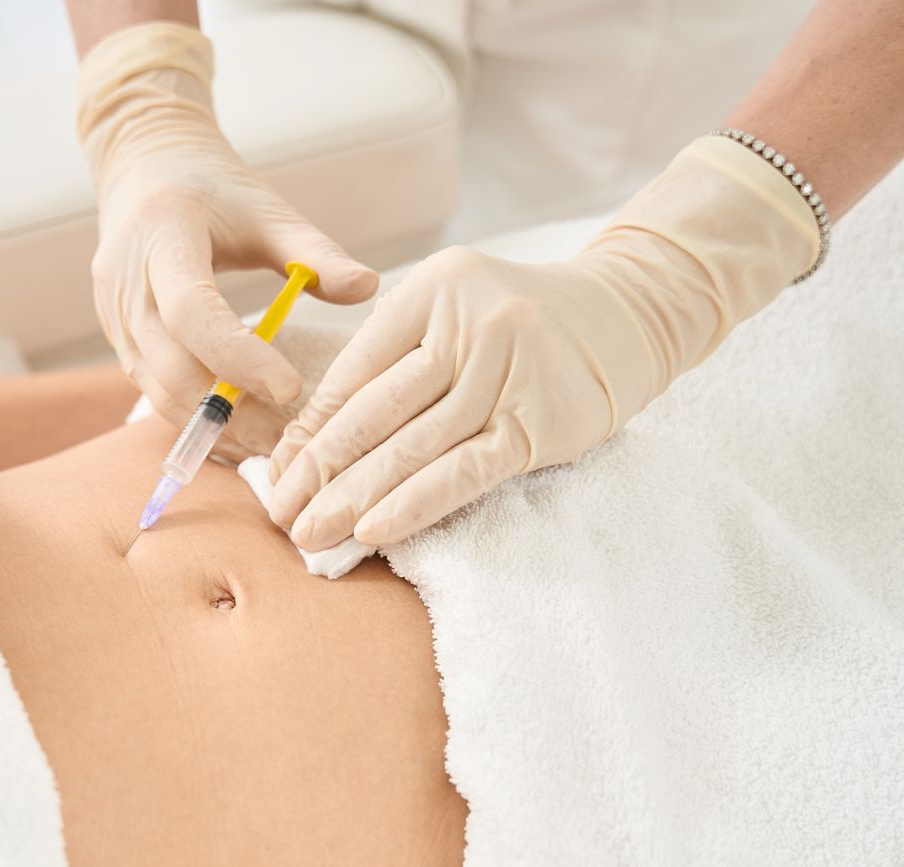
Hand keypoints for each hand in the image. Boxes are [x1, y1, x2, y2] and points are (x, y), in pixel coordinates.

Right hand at [76, 22, 377, 446]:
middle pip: (170, 367)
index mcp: (163, 234)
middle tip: (290, 437)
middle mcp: (126, 281)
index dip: (238, 358)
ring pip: (157, 391)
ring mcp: (114, 315)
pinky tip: (241, 428)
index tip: (291, 389)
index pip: (193, 311)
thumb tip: (368, 289)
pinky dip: (196, 415)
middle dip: (230, 411)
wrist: (143, 168)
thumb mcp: (267, 208)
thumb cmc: (213, 187)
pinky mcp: (117, 338)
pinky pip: (153, 390)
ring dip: (212, 424)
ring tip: (272, 440)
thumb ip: (314, 252)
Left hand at [264, 135, 822, 551]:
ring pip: (412, 448)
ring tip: (310, 538)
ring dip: (352, 500)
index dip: (309, 431)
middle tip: (279, 517)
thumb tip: (315, 440)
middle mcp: (468, 325)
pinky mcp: (540, 423)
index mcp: (432, 292)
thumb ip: (395, 358)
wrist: (629, 312)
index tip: (274, 477)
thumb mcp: (454, 309)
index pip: (354, 373)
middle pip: (375, 413)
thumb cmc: (521, 323)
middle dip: (318, 472)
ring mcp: (507, 373)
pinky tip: (372, 532)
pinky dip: (413, 505)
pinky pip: (462, 473)